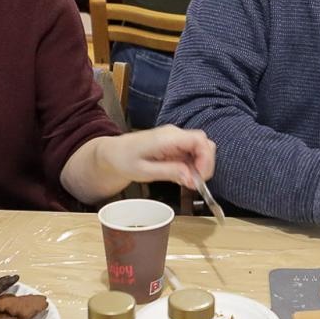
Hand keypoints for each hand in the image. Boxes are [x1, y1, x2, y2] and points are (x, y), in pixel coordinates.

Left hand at [97, 126, 215, 188]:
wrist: (113, 153)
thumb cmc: (124, 159)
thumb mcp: (144, 171)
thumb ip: (169, 172)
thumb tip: (192, 177)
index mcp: (167, 137)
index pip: (199, 140)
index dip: (206, 159)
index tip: (200, 178)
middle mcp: (175, 135)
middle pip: (205, 144)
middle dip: (206, 165)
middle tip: (196, 183)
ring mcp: (176, 139)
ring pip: (201, 150)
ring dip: (200, 167)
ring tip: (188, 182)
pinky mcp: (176, 146)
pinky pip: (192, 155)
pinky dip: (193, 167)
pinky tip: (183, 177)